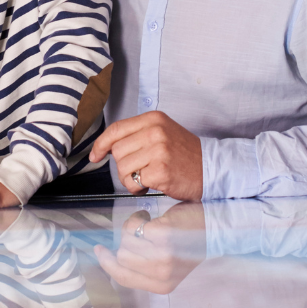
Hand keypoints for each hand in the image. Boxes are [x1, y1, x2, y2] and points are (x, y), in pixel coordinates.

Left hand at [88, 111, 203, 199]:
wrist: (211, 168)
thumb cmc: (184, 154)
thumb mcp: (162, 132)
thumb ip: (137, 135)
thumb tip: (105, 147)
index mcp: (153, 119)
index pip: (116, 129)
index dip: (101, 144)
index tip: (95, 155)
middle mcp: (155, 131)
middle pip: (117, 151)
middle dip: (124, 165)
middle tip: (141, 169)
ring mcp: (158, 150)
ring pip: (122, 168)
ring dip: (131, 179)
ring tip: (148, 176)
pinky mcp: (161, 170)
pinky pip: (134, 182)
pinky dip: (139, 188)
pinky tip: (153, 184)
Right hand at [93, 204, 206, 292]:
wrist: (213, 225)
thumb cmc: (188, 241)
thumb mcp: (167, 264)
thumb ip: (144, 267)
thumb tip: (113, 258)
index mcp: (162, 286)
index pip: (124, 278)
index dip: (108, 264)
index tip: (99, 250)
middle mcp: (162, 275)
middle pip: (122, 258)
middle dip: (125, 241)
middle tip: (140, 231)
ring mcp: (162, 257)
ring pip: (125, 241)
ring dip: (132, 227)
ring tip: (147, 222)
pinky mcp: (162, 237)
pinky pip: (134, 226)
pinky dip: (138, 217)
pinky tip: (150, 216)